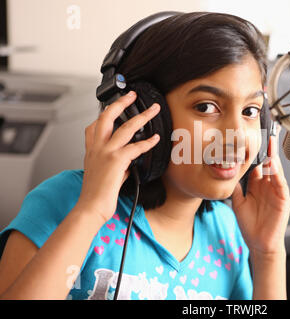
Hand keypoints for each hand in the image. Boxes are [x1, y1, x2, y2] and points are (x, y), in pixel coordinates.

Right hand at [76, 91, 160, 222]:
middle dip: (121, 103)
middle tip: (132, 95)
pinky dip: (147, 142)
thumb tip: (129, 163)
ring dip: (142, 116)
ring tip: (153, 110)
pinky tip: (155, 139)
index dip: (104, 114)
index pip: (93, 126)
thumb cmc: (96, 195)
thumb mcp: (104, 175)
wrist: (90, 208)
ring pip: (125, 127)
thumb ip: (116, 165)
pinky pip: (135, 147)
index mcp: (91, 151)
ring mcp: (105, 153)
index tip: (114, 106)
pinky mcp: (116, 161)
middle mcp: (96, 148)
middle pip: (107, 117)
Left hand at [231, 129, 289, 255]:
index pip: (256, 164)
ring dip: (273, 156)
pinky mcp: (283, 198)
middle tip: (262, 131)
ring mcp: (276, 190)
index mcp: (257, 184)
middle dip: (266, 148)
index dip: (253, 152)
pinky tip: (274, 163)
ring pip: (275, 169)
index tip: (249, 138)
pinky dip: (277, 173)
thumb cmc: (250, 224)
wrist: (259, 242)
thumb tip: (228, 172)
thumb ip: (236, 187)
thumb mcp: (238, 202)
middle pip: (267, 162)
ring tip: (269, 142)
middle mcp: (267, 185)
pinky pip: (280, 183)